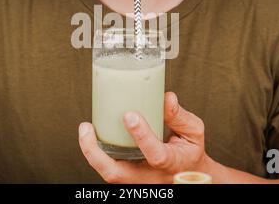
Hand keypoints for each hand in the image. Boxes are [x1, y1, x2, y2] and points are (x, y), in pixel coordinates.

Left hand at [78, 92, 208, 182]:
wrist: (189, 174)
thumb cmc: (189, 151)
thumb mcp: (193, 132)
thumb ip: (179, 115)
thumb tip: (165, 97)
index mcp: (171, 164)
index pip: (156, 155)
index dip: (142, 135)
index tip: (130, 115)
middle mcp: (150, 177)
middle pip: (116, 174)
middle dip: (95, 153)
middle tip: (86, 128)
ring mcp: (136, 180)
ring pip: (108, 173)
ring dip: (92, 152)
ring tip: (86, 128)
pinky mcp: (128, 178)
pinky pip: (109, 168)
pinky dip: (97, 153)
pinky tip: (91, 134)